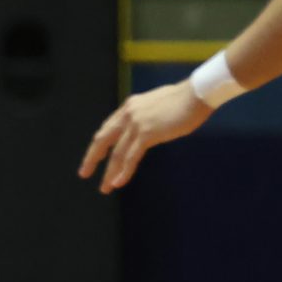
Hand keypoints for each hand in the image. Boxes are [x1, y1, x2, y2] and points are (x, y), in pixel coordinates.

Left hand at [79, 80, 213, 193]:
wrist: (197, 94)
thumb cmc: (184, 100)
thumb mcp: (156, 106)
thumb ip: (146, 117)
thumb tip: (147, 129)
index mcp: (129, 106)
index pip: (108, 128)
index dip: (99, 144)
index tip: (94, 156)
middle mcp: (128, 114)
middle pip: (103, 140)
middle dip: (92, 158)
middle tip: (84, 173)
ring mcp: (136, 123)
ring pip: (117, 153)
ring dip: (110, 172)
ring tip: (105, 187)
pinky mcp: (147, 133)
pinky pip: (131, 157)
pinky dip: (124, 171)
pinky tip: (118, 183)